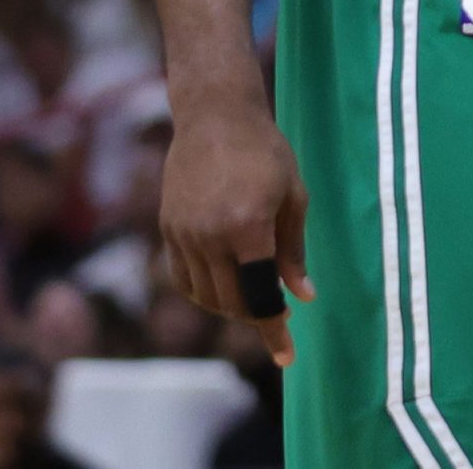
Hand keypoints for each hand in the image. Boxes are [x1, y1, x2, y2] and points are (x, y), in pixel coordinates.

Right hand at [158, 97, 314, 366]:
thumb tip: (304, 297)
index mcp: (248, 227)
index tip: (287, 355)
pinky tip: (223, 286)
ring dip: (232, 306)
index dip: (274, 329)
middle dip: (257, 318)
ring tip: (254, 295)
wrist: (215, 116)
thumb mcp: (293, 196)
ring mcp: (184, 234)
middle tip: (277, 316)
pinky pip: (183, 279)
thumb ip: (294, 251)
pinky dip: (204, 292)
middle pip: (231, 303)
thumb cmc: (265, 151)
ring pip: (206, 296)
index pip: (260, 296)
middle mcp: (210, 236)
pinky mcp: (167, 229)